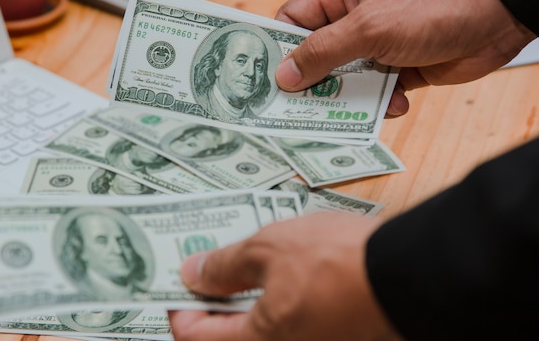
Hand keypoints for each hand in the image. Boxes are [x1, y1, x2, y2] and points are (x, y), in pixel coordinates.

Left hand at [168, 212, 401, 340]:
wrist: (406, 272)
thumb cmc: (334, 261)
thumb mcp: (267, 248)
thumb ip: (223, 265)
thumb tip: (191, 273)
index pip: (193, 335)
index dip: (178, 304)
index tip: (174, 277)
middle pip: (224, 333)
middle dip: (208, 296)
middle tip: (201, 261)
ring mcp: (306, 340)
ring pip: (255, 325)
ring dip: (238, 294)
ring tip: (236, 256)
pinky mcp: (327, 332)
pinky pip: (282, 319)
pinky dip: (267, 295)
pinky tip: (273, 265)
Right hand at [274, 0, 535, 116]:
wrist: (497, 17)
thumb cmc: (435, 3)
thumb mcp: (368, 27)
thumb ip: (322, 52)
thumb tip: (285, 74)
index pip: (293, 20)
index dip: (278, 49)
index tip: (267, 78)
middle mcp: (354, 16)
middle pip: (316, 55)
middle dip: (313, 81)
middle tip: (304, 107)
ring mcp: (376, 42)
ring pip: (344, 78)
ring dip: (350, 96)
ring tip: (356, 108)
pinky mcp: (397, 65)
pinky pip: (374, 90)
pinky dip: (381, 101)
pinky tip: (397, 100)